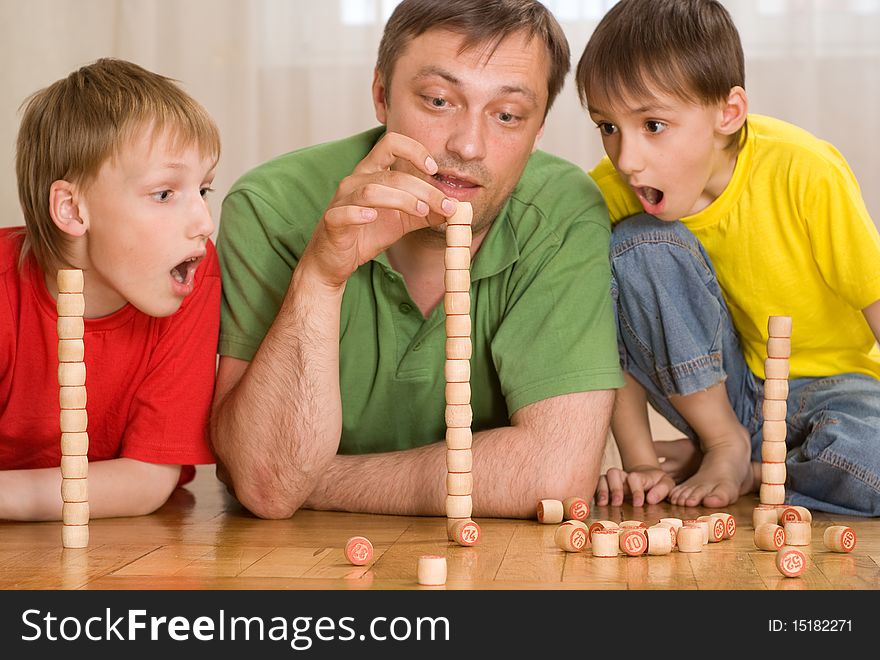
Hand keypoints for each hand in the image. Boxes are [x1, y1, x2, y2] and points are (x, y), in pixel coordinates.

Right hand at [299, 132, 456, 289]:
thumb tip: (454, 208)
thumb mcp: (402, 221)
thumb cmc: (366, 234)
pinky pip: (344, 212)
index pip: (391, 144)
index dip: (414, 150)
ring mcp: (342, 200)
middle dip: (423, 189)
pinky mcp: (332, 221)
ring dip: (402, 199)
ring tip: (421, 211)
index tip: (434, 169)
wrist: (335, 260)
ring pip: (372, 190)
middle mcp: (356, 181)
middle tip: (445, 205)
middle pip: (392, 175)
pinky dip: (358, 213)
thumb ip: (426, 212)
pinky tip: (372, 217)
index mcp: (372, 173)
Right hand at [595, 465, 673, 506]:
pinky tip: (597, 505)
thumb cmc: (656, 483)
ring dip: (601, 491)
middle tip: (618, 503)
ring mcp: (612, 481)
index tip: (638, 503)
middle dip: (614, 488)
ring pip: (602, 479)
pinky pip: (595, 487)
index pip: (634, 478)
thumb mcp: (666, 483)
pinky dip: (594, 494)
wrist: (647, 478)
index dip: (635, 490)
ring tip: (603, 504)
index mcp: (639, 475)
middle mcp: (623, 476)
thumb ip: (662, 489)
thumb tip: (650, 499)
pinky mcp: (605, 488)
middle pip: (613, 473)